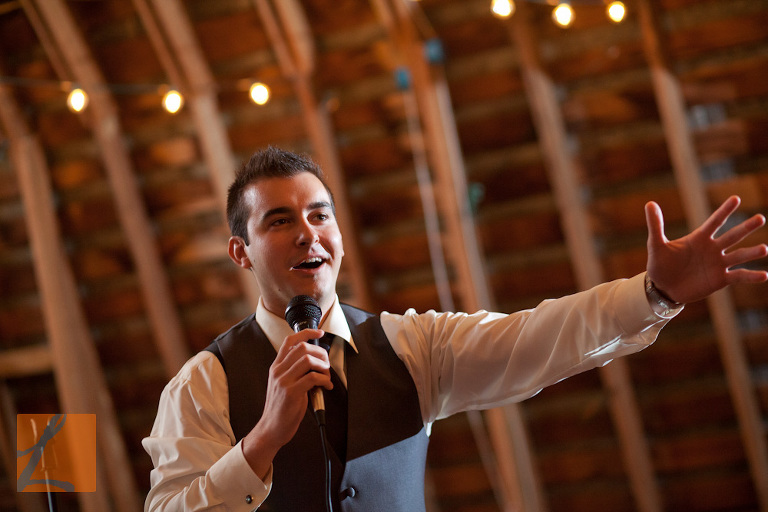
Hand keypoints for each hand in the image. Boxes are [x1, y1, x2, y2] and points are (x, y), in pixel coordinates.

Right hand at [241, 329, 331, 477]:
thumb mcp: (282, 384)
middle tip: (326, 365)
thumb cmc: (281, 408)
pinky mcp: (291, 392)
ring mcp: (283, 381)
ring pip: (308, 360)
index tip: (319, 332)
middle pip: (302, 348)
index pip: (290, 341)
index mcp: (276, 367)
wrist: (271, 429)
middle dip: (321, 353)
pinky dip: (324, 379)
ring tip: (326, 376)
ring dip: (323, 366)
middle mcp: (278, 371)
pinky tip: (326, 386)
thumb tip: (316, 362)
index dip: (306, 333)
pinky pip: (313, 377)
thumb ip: (294, 372)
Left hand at [645, 195, 767, 303]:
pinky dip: (750, 276)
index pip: (714, 222)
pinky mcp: (720, 279)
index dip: (724, 211)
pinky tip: (764, 275)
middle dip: (746, 227)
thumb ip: (655, 225)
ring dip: (751, 252)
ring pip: (739, 256)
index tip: (735, 198)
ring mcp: (718, 264)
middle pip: (732, 236)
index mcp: (699, 238)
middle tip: (760, 218)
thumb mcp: (655, 245)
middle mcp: (712, 248)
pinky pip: (738, 276)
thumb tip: (649, 203)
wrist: (662, 288)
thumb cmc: (659, 264)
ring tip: (764, 249)